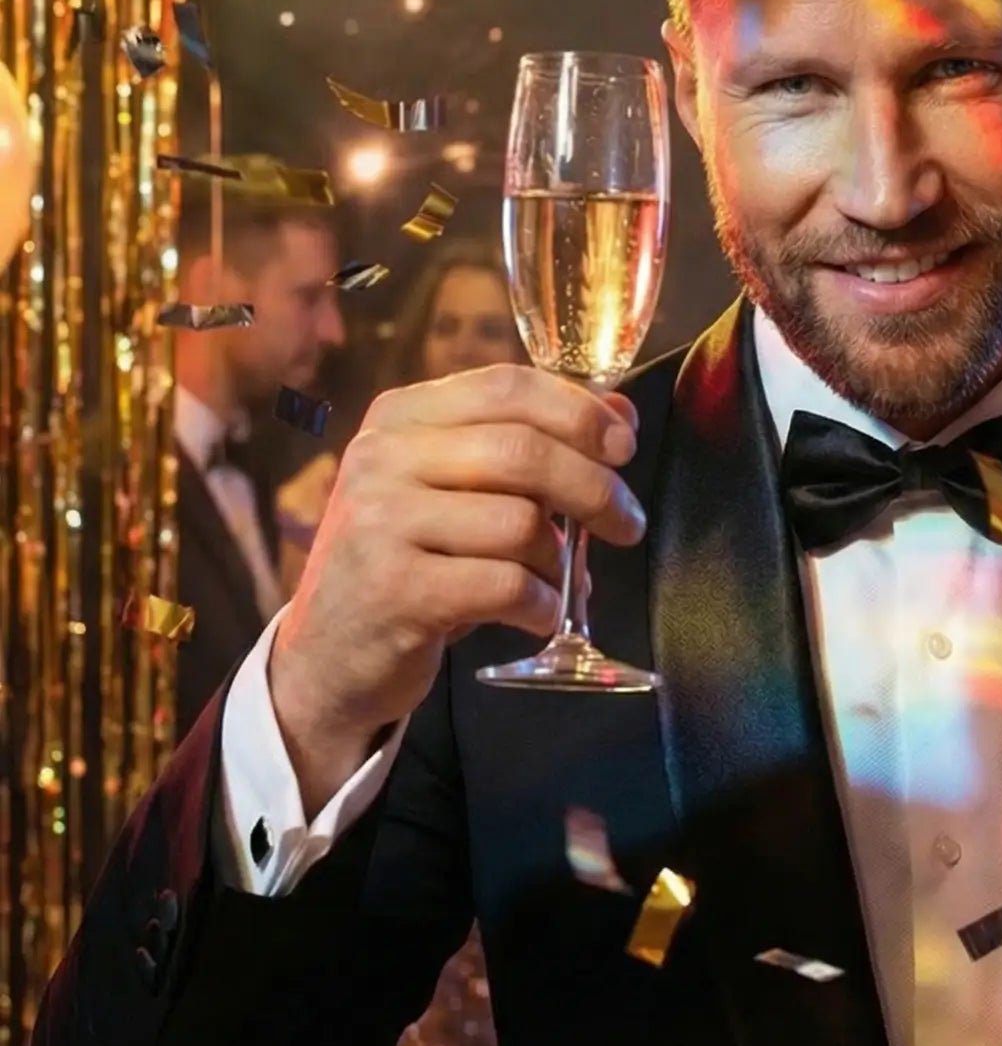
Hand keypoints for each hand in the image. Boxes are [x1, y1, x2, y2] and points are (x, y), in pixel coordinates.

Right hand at [268, 363, 643, 811]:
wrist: (329, 656)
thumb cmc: (410, 564)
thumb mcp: (453, 493)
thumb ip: (526, 448)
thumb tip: (621, 415)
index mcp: (400, 417)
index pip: (507, 388)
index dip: (580, 413)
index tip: (623, 447)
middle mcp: (383, 457)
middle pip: (524, 451)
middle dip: (595, 489)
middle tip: (627, 524)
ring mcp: (383, 523)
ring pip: (520, 523)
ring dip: (559, 561)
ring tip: (554, 582)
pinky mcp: (397, 590)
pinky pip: (506, 586)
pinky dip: (542, 606)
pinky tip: (538, 616)